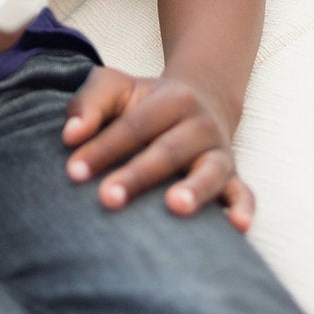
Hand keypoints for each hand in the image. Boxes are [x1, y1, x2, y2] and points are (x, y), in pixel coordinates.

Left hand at [61, 65, 255, 230]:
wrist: (199, 100)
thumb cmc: (143, 101)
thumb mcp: (116, 87)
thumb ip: (90, 103)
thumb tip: (70, 135)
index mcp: (171, 98)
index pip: (134, 125)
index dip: (103, 148)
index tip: (73, 171)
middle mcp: (200, 124)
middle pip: (168, 151)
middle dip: (137, 176)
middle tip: (107, 198)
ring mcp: (219, 152)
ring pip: (210, 171)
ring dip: (194, 190)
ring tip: (175, 207)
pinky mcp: (232, 177)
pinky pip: (243, 193)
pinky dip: (243, 208)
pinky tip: (237, 226)